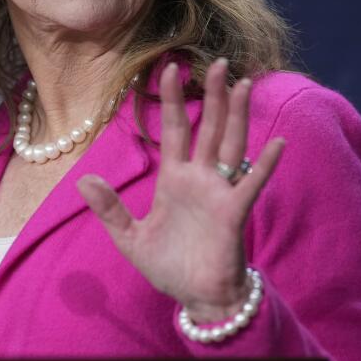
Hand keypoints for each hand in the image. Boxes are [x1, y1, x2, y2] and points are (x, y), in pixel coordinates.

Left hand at [77, 59, 284, 321]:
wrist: (196, 298)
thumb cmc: (169, 266)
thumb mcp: (130, 237)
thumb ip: (109, 208)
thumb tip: (83, 179)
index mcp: (175, 178)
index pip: (173, 128)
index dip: (171, 99)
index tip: (170, 67)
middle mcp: (200, 178)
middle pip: (209, 126)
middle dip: (213, 94)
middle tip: (218, 61)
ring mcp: (220, 192)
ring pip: (231, 144)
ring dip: (238, 115)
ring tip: (243, 83)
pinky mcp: (234, 214)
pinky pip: (250, 184)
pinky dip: (264, 165)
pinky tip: (276, 143)